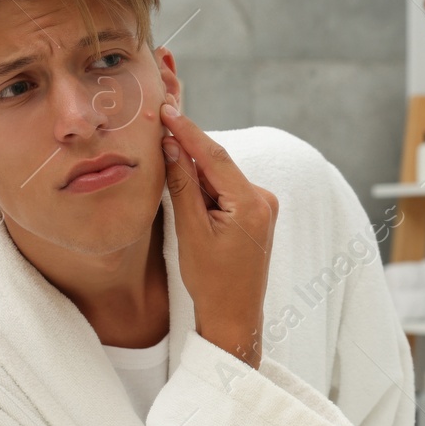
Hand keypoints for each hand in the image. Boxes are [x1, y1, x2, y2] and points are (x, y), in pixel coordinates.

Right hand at [160, 96, 277, 368]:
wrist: (235, 316)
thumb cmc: (212, 281)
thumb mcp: (191, 231)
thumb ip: (182, 185)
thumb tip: (171, 146)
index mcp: (251, 203)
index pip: (215, 156)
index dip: (188, 131)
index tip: (166, 109)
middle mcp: (264, 200)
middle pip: (218, 164)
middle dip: (188, 149)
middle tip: (160, 122)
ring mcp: (264, 207)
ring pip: (221, 178)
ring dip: (196, 173)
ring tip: (169, 166)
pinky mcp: (258, 214)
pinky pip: (227, 190)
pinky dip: (206, 188)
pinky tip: (188, 193)